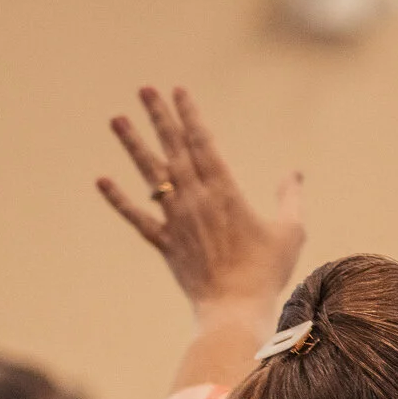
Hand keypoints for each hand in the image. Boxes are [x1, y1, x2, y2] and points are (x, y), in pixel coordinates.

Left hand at [98, 86, 305, 319]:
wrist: (235, 309)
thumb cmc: (267, 272)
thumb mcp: (290, 232)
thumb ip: (290, 200)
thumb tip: (295, 175)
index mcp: (225, 192)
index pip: (202, 143)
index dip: (190, 115)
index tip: (178, 91)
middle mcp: (196, 199)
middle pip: (174, 150)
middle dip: (159, 118)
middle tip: (145, 90)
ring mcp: (176, 220)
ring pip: (151, 176)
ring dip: (133, 146)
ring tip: (117, 119)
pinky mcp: (165, 243)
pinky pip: (138, 217)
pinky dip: (119, 200)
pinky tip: (102, 181)